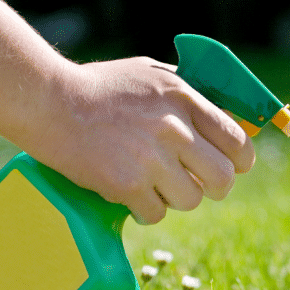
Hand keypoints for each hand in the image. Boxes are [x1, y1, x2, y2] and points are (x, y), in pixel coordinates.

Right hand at [35, 57, 254, 223]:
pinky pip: (156, 214)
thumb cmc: (102, 88)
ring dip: (176, 198)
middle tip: (199, 184)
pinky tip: (131, 192)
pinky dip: (146, 209)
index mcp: (185, 98)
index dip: (241, 160)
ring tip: (155, 183)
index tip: (235, 166)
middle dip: (216, 187)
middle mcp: (174, 128)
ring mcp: (151, 158)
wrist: (48, 102)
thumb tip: (228, 118)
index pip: (237, 140)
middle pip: (223, 178)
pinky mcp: (126, 184)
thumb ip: (191, 96)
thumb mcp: (153, 75)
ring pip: (191, 200)